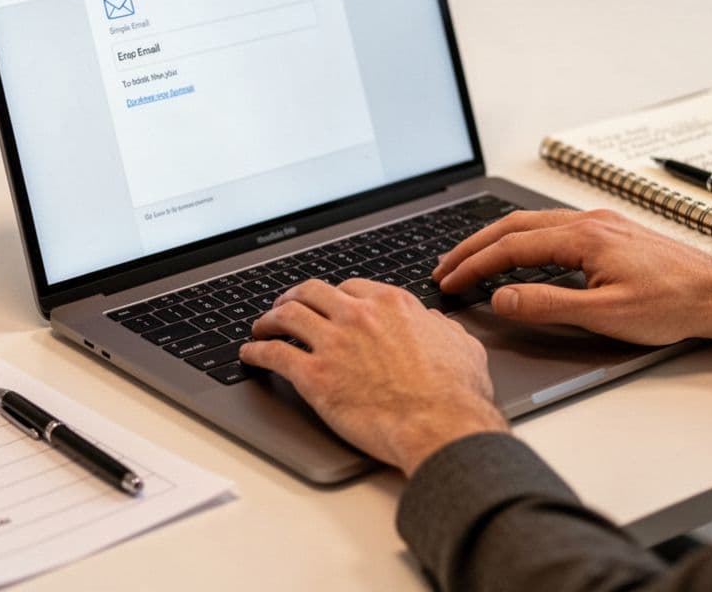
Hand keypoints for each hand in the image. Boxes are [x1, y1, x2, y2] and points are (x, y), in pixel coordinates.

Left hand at [240, 279, 508, 475]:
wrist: (440, 424)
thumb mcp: (461, 345)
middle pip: (312, 292)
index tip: (328, 303)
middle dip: (294, 297)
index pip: (351, 288)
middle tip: (286, 306)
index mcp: (391, 305)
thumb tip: (434, 322)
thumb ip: (441, 328)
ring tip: (261, 326)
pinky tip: (250, 355)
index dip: (335, 296)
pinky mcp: (314, 376)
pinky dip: (256, 352)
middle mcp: (357, 316)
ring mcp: (333, 343)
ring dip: (269, 319)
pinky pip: (273, 354)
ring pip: (287, 316)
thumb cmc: (456, 393)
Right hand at [433, 209, 711, 352]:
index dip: (474, 265)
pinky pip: (551, 227)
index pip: (511, 247)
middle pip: (513, 226)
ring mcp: (600, 223)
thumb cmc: (673, 304)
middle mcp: (588, 222)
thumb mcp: (605, 315)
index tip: (450, 282)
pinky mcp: (609, 231)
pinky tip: (517, 253)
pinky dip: (521, 239)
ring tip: (471, 260)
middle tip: (445, 267)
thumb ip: (548, 305)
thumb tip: (503, 299)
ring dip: (496, 241)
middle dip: (473, 247)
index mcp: (583, 237)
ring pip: (531, 224)